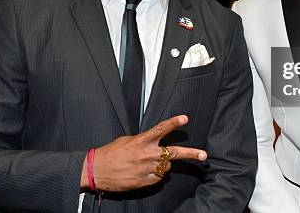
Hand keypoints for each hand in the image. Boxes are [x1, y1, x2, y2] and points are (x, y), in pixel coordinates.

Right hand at [80, 115, 206, 191]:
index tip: (184, 118)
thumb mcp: (126, 140)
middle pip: (173, 153)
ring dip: (163, 165)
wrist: (96, 170)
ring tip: (151, 163)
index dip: (173, 123)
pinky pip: (158, 178)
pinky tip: (146, 172)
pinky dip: (156, 175)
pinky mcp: (143, 181)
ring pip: (166, 167)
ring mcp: (145, 169)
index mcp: (141, 141)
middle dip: (190, 154)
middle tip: (203, 154)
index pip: (160, 129)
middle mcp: (145, 154)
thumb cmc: (110, 153)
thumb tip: (154, 141)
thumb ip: (143, 140)